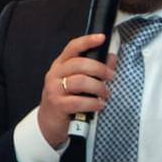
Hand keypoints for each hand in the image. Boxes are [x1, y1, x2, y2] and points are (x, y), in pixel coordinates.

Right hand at [38, 32, 114, 147]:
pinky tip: (99, 105)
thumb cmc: (65, 99)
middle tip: (111, 77)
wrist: (49, 123)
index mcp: (60, 65)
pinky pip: (80, 101)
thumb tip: (112, 58)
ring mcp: (55, 89)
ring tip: (106, 94)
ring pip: (81, 81)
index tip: (101, 38)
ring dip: (99, 88)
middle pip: (80, 64)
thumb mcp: (77, 82)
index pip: (73, 47)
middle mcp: (55, 74)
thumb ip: (94, 69)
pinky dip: (94, 103)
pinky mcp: (58, 105)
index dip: (87, 41)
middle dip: (100, 69)